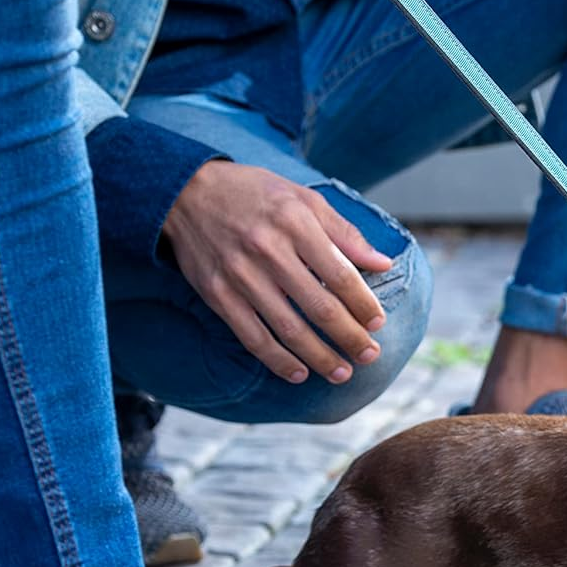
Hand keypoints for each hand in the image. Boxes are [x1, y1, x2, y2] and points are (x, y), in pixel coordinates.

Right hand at [163, 161, 394, 384]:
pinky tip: (298, 373)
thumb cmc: (253, 194)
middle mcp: (268, 250)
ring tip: (341, 373)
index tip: (379, 323)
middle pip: (319, 307)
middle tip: (370, 355)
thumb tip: (383, 263)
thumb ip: (344, 232)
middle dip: (349, 337)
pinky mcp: (217, 294)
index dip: (363, 304)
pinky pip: (252, 336)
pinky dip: (277, 360)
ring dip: (319, 357)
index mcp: (295, 223)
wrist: (184, 192)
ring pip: (288, 329)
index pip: (340, 274)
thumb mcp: (302, 198)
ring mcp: (240, 275)